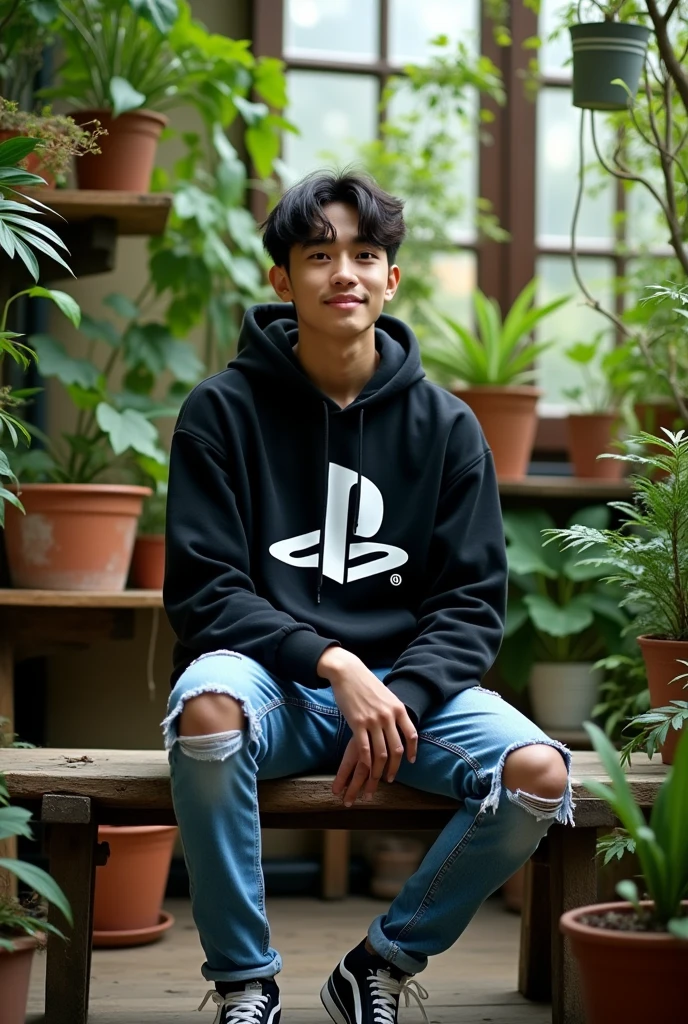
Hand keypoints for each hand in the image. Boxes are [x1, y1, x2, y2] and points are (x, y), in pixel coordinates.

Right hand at [317, 648, 417, 806]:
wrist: (348, 672)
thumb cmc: (366, 683)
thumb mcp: (386, 695)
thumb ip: (394, 710)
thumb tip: (399, 724)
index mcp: (398, 708)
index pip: (411, 735)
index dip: (412, 750)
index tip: (410, 761)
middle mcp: (388, 716)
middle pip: (397, 749)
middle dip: (395, 767)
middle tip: (391, 778)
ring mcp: (373, 721)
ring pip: (381, 752)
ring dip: (380, 769)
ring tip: (377, 779)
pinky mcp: (357, 724)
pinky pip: (364, 749)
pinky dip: (367, 762)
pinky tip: (365, 769)